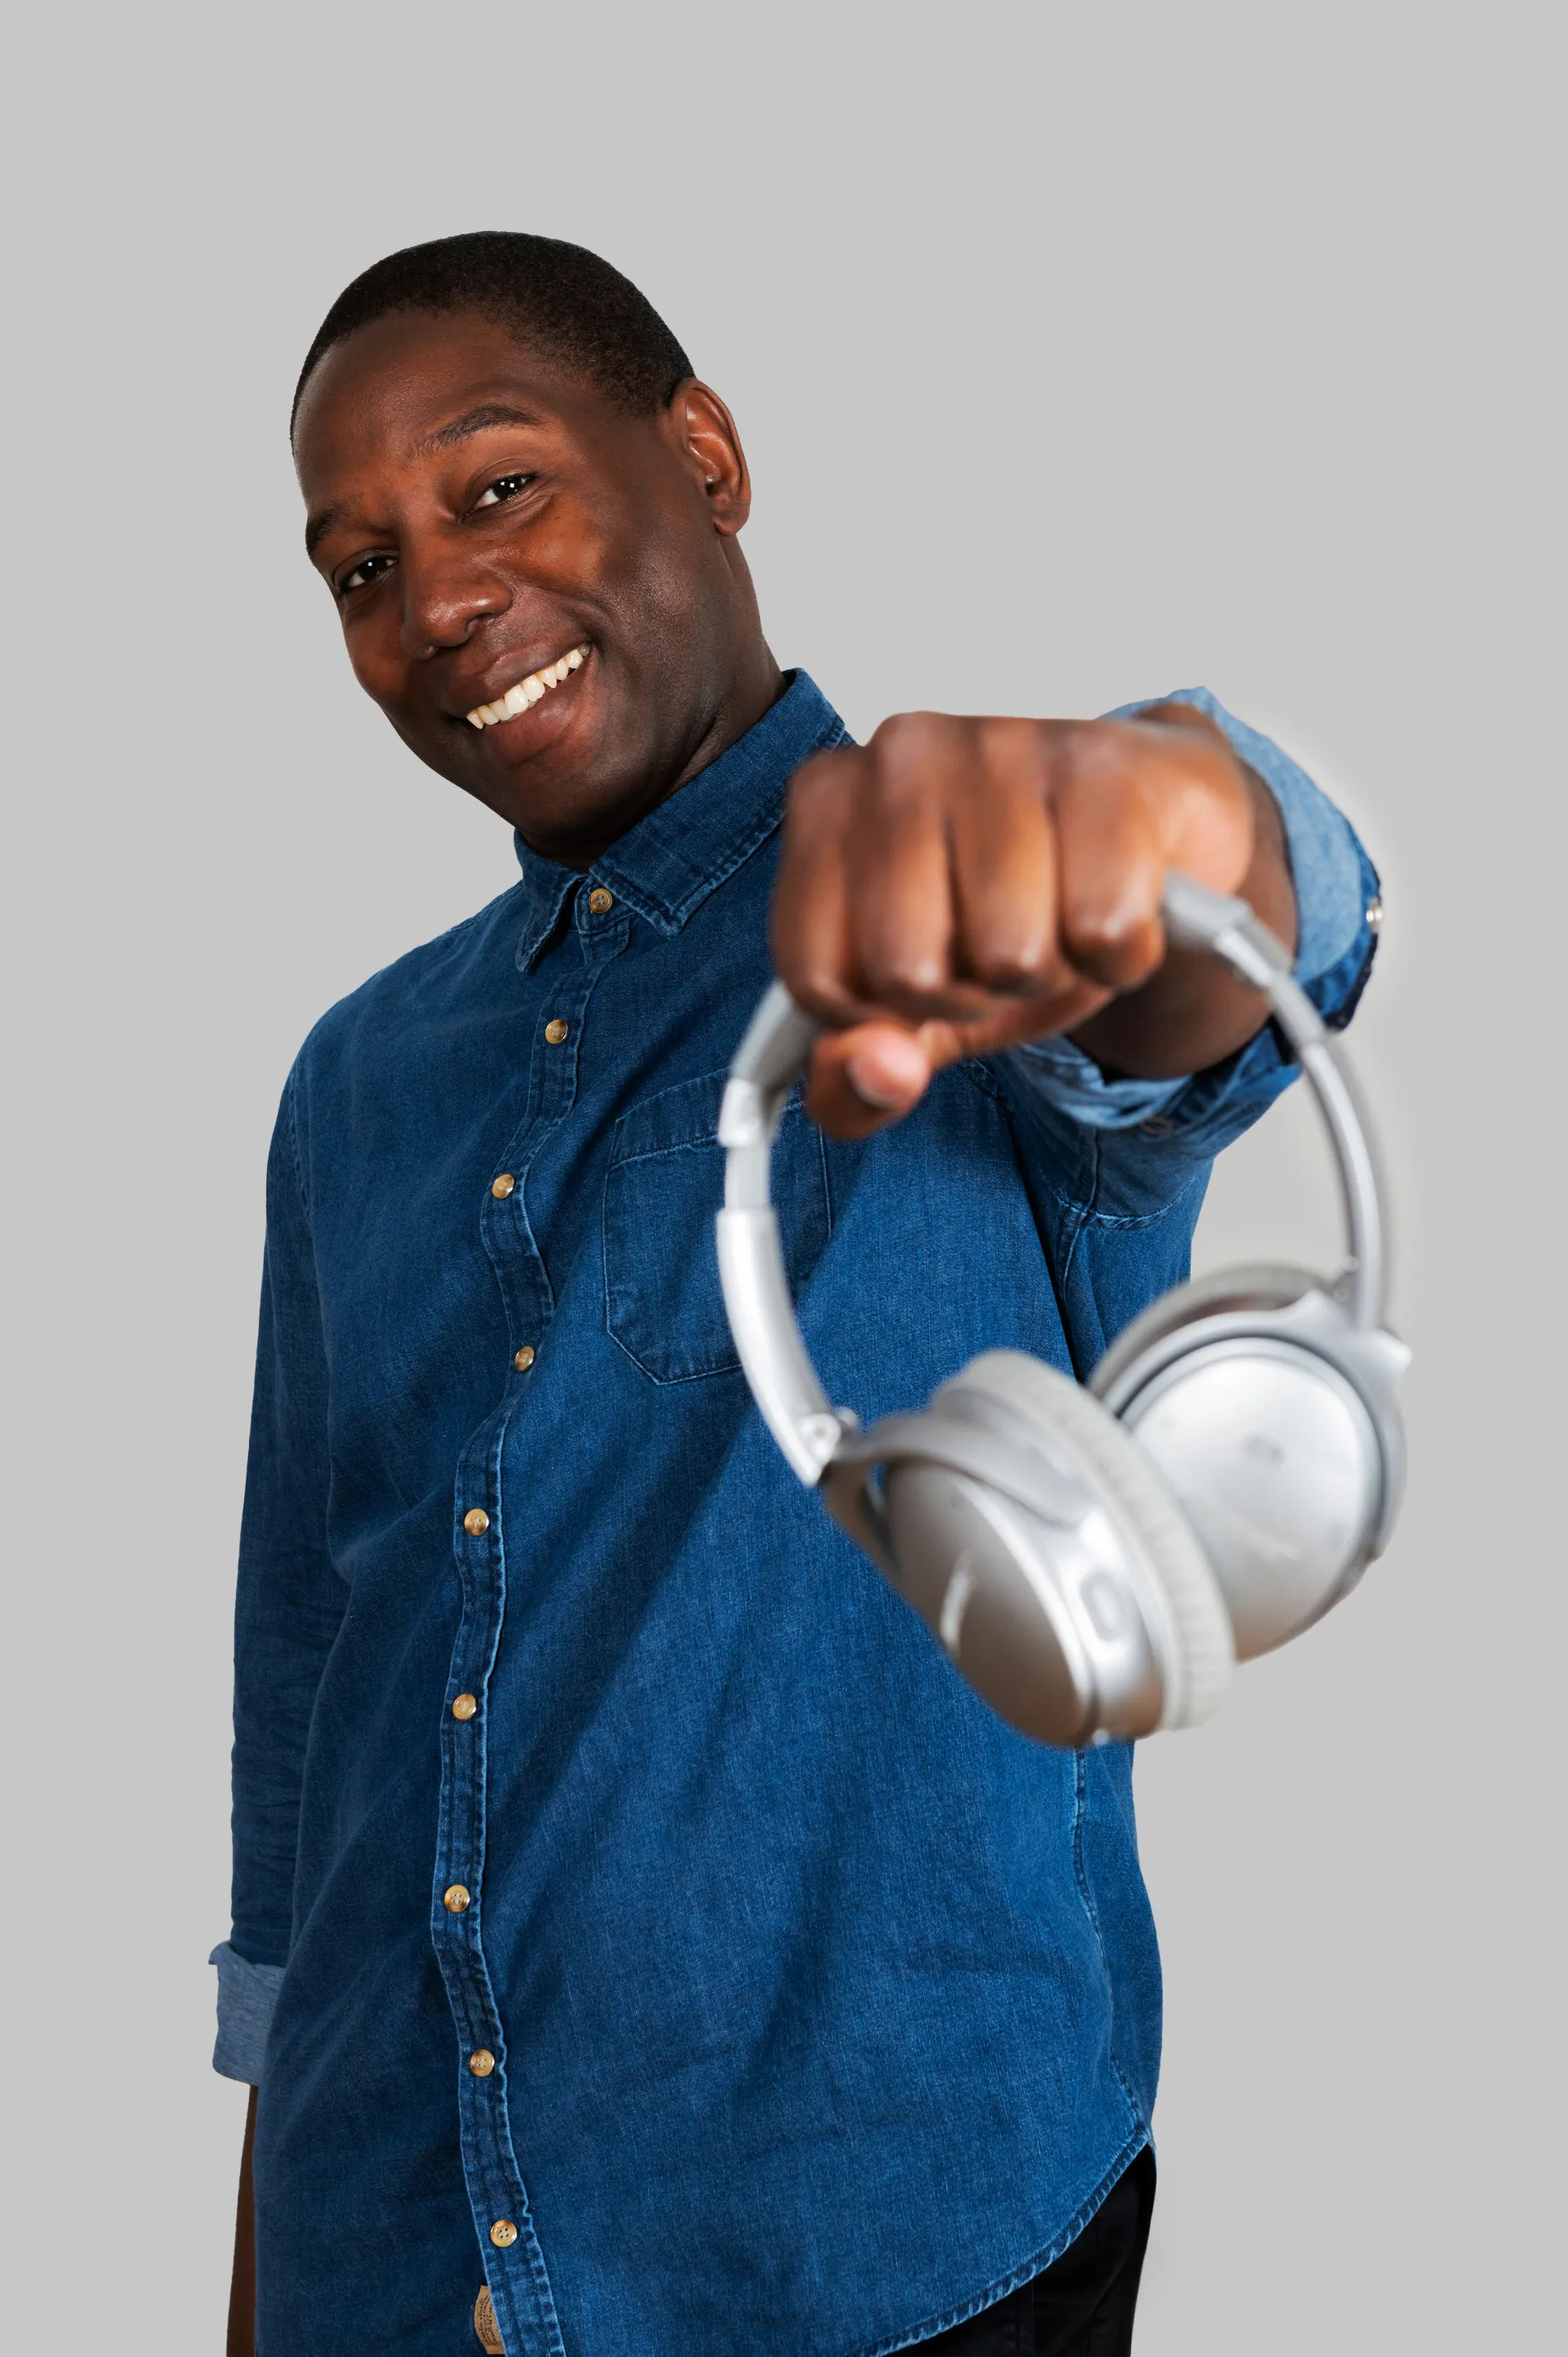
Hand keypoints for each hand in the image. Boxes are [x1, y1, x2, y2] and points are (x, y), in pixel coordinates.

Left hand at [770, 703, 1295, 1137]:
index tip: (925, 969)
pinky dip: (1120, 953)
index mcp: (826, 801)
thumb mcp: (915, 1014)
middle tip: (1002, 940)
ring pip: (1009, 954)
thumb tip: (880, 1073)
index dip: (884, 1013)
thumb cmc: (1018, 909)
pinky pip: (1103, 928)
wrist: (1155, 830)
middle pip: (908, 972)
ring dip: (1050, 972)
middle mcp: (900, 753)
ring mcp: (1002, 743)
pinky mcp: (1104, 763)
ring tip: (1060, 914)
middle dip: (970, 994)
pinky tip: (1118, 896)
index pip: (816, 977)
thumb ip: (851, 1079)